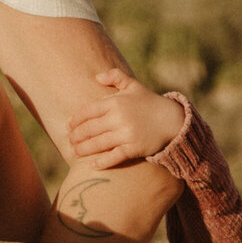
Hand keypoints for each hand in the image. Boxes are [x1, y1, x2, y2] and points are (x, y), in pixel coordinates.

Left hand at [66, 69, 185, 168]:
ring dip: (83, 149)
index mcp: (116, 102)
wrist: (172, 120)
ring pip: (98, 143)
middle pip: (90, 128)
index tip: (68, 125)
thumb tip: (96, 77)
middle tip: (70, 140)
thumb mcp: (133, 85)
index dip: (75, 119)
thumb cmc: (149, 102)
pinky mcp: (134, 148)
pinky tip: (92, 165)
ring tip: (75, 152)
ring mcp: (126, 134)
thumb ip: (115, 76)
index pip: (88, 111)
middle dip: (76, 136)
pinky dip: (102, 162)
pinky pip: (114, 157)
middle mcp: (118, 118)